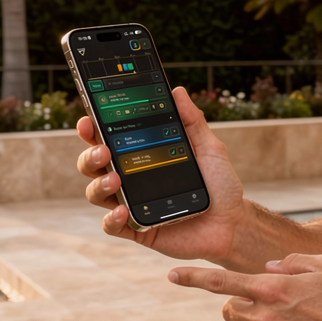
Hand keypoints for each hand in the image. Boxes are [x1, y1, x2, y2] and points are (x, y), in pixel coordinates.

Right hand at [76, 86, 244, 260]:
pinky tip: (122, 211)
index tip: (89, 119)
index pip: (110, 138)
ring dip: (99, 185)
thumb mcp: (209, 149)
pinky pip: (113, 226)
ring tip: (115, 180)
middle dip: (90, 155)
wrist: (232, 222)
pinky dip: (111, 219)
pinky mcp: (138, 229)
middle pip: (94, 164)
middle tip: (104, 150)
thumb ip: (193, 122)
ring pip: (96, 193)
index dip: (94, 129)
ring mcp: (132, 204)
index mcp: (143, 155)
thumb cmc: (219, 184)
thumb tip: (177, 91)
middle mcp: (131, 178)